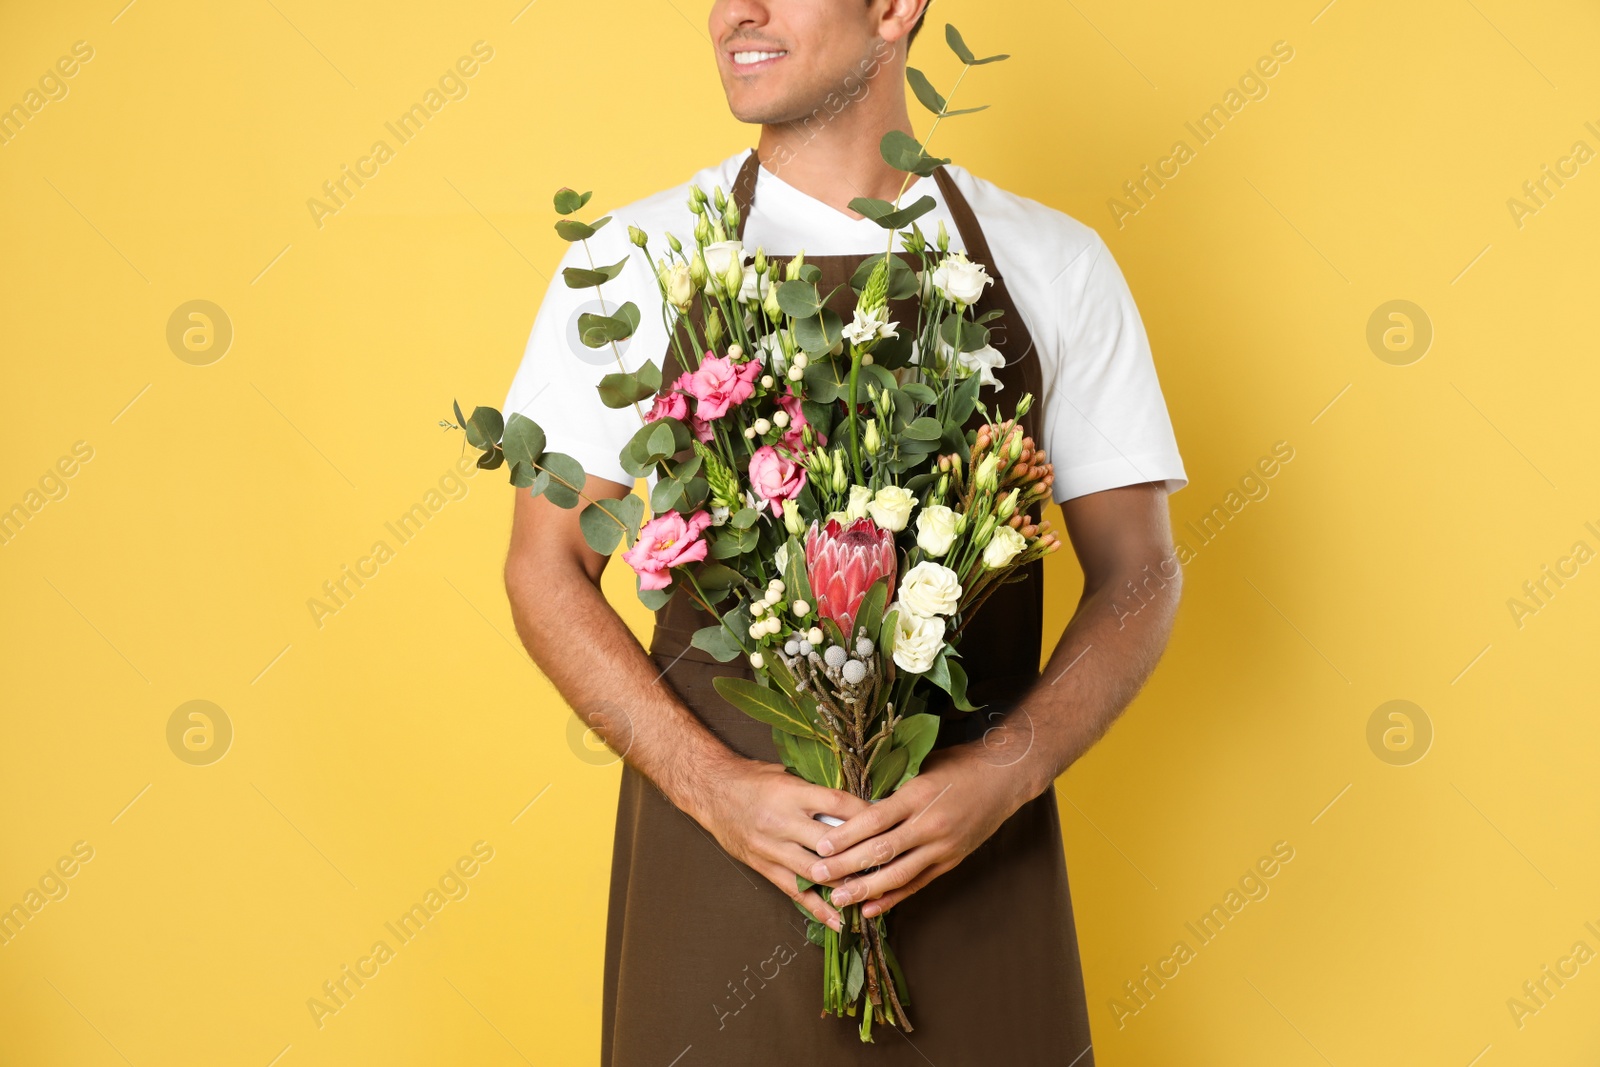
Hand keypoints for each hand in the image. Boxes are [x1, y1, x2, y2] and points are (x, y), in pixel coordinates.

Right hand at [687, 754, 871, 931]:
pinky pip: (795, 891)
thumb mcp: (788, 775)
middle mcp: (782, 822)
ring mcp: (772, 847)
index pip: (837, 805)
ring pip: (816, 872)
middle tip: (890, 862)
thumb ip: (817, 792)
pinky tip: (838, 920)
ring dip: (845, 883)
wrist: (711, 791)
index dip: (866, 816)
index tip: (888, 822)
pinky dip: (819, 907)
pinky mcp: (764, 866)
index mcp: (792, 793)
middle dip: (861, 853)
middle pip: (831, 843)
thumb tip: (855, 805)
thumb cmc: (753, 778)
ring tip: (873, 892)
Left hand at [804, 741, 1032, 917]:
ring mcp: (942, 846)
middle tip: (817, 875)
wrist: (1005, 777)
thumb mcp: (922, 767)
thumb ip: (892, 788)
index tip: (821, 845)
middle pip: (882, 850)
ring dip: (867, 889)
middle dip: (846, 866)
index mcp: (918, 795)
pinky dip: (894, 897)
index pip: (875, 820)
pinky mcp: (951, 861)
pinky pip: (918, 883)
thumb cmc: (958, 765)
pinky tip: (872, 908)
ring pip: (899, 873)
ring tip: (839, 899)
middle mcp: (930, 824)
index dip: (846, 835)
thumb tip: (854, 805)